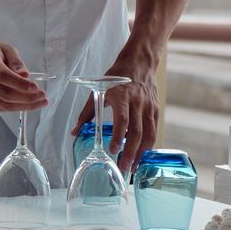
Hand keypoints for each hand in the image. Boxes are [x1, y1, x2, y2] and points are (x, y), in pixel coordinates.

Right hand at [0, 40, 47, 111]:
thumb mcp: (5, 49)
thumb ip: (16, 62)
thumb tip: (26, 76)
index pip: (4, 77)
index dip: (21, 84)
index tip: (36, 87)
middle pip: (6, 94)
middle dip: (28, 98)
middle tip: (43, 97)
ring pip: (4, 105)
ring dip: (25, 106)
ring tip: (40, 102)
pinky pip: (0, 108)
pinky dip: (15, 107)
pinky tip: (27, 103)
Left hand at [70, 55, 158, 174]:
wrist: (140, 62)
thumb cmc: (117, 76)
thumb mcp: (99, 90)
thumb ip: (87, 113)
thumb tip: (75, 131)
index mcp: (121, 97)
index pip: (123, 120)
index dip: (118, 136)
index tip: (113, 150)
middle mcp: (137, 103)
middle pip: (137, 131)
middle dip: (131, 152)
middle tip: (124, 167)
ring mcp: (149, 107)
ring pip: (149, 133)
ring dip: (141, 153)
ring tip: (134, 167)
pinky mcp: (156, 109)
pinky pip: (154, 130)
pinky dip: (148, 144)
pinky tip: (141, 155)